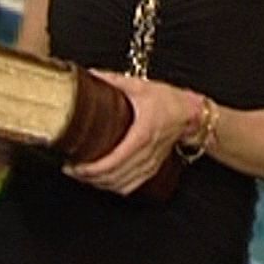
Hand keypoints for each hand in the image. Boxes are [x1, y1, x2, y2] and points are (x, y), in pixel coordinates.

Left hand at [67, 70, 194, 194]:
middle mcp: (146, 153)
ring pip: (121, 185)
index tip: (75, 165)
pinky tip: (102, 181)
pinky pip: (130, 186)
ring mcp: (150, 164)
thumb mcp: (140, 86)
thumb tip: (90, 75)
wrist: (191, 114)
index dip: (92, 168)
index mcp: (142, 135)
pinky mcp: (151, 169)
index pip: (113, 161)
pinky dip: (114, 188)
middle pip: (114, 177)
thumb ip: (113, 81)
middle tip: (71, 169)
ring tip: (83, 175)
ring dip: (100, 184)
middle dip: (89, 177)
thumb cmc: (169, 101)